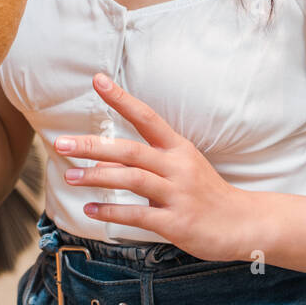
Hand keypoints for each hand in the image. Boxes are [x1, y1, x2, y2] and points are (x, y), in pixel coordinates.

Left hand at [54, 73, 265, 261]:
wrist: (244, 224)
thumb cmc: (207, 193)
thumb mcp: (183, 166)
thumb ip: (149, 160)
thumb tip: (107, 156)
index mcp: (178, 148)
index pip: (146, 117)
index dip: (121, 98)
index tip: (97, 80)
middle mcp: (177, 167)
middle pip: (130, 150)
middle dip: (93, 146)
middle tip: (61, 143)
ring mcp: (178, 194)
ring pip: (132, 179)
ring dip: (97, 177)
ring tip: (70, 176)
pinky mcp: (176, 223)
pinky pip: (138, 215)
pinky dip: (111, 212)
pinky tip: (90, 210)